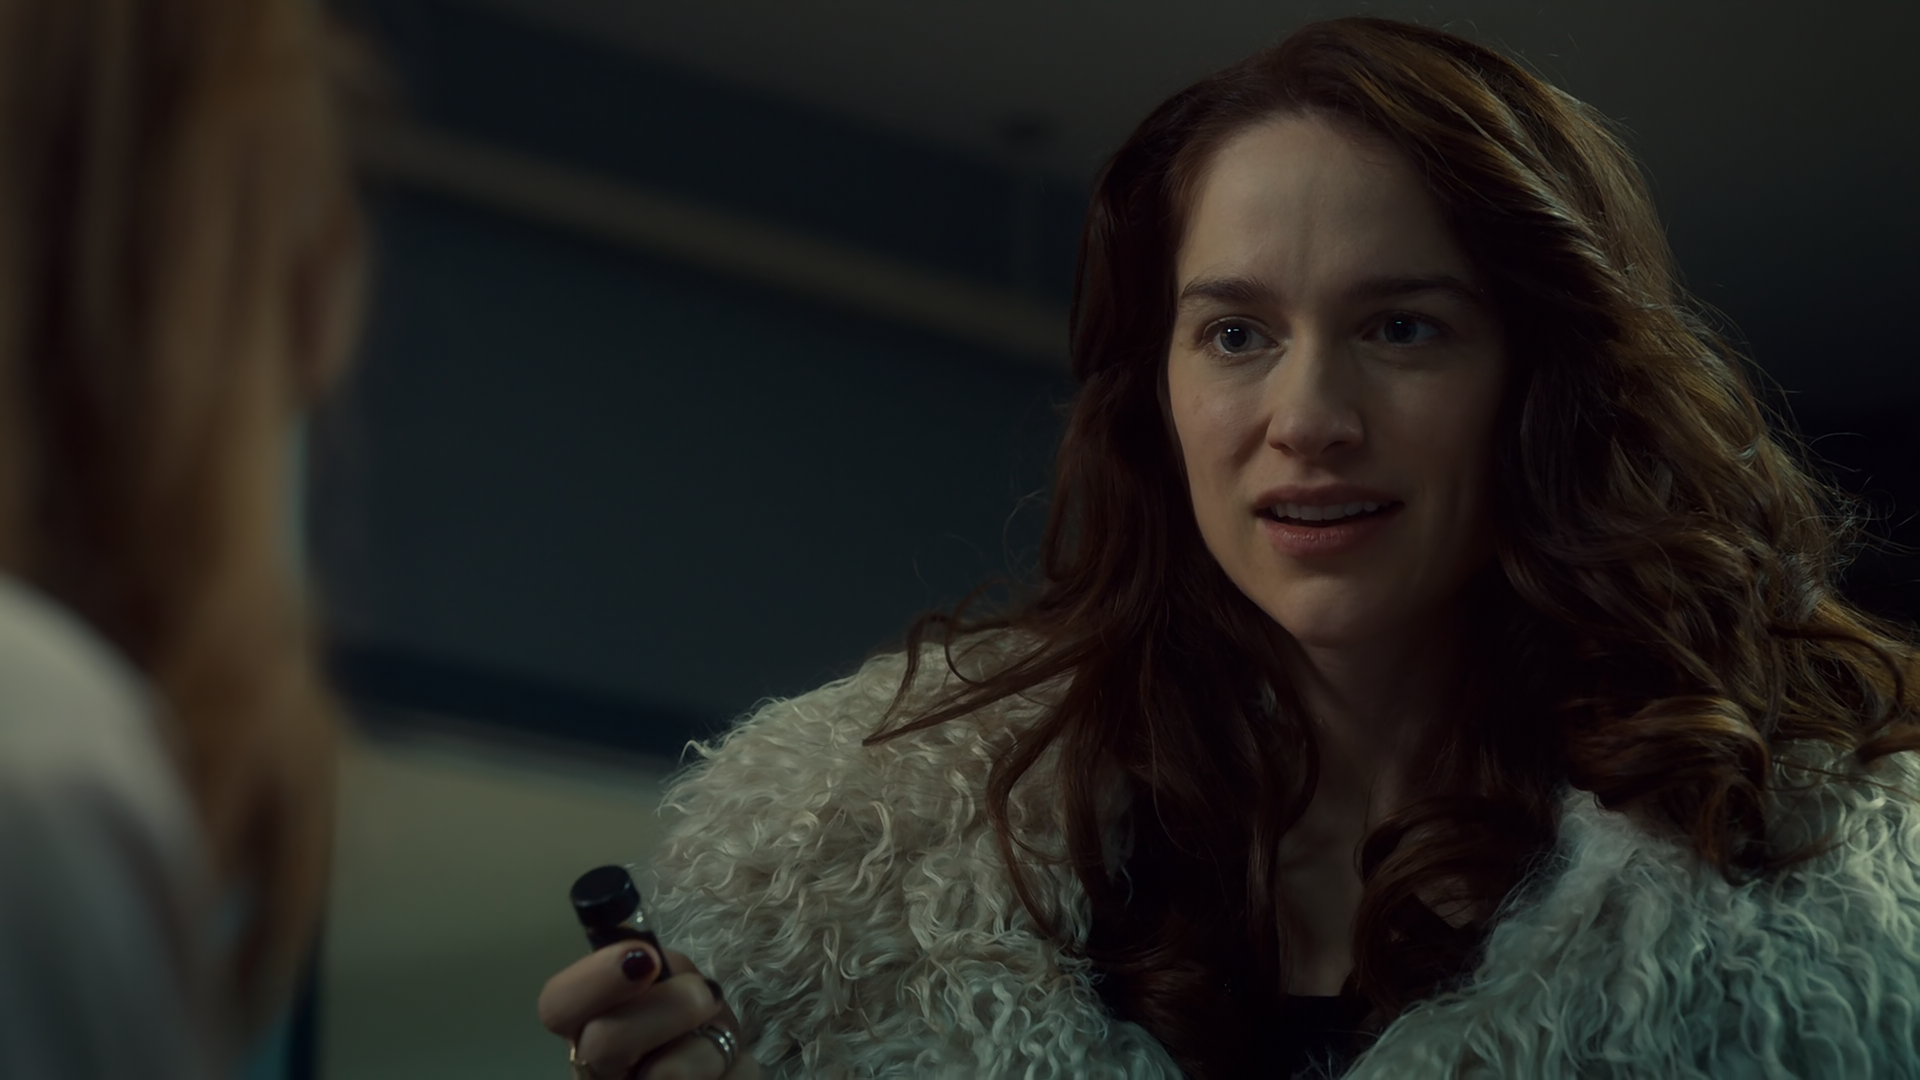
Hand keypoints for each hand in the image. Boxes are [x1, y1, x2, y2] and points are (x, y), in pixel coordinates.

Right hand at [540, 942, 763, 1079]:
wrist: (724, 1073)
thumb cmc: (695, 1028)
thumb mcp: (679, 987)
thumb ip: (661, 971)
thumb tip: (645, 954)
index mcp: (589, 1031)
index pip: (557, 1005)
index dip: (593, 980)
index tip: (643, 958)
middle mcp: (597, 1072)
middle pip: (602, 1043)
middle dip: (665, 1008)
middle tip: (702, 996)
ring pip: (667, 1073)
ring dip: (711, 1045)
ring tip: (716, 1045)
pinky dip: (737, 1071)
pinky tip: (727, 1072)